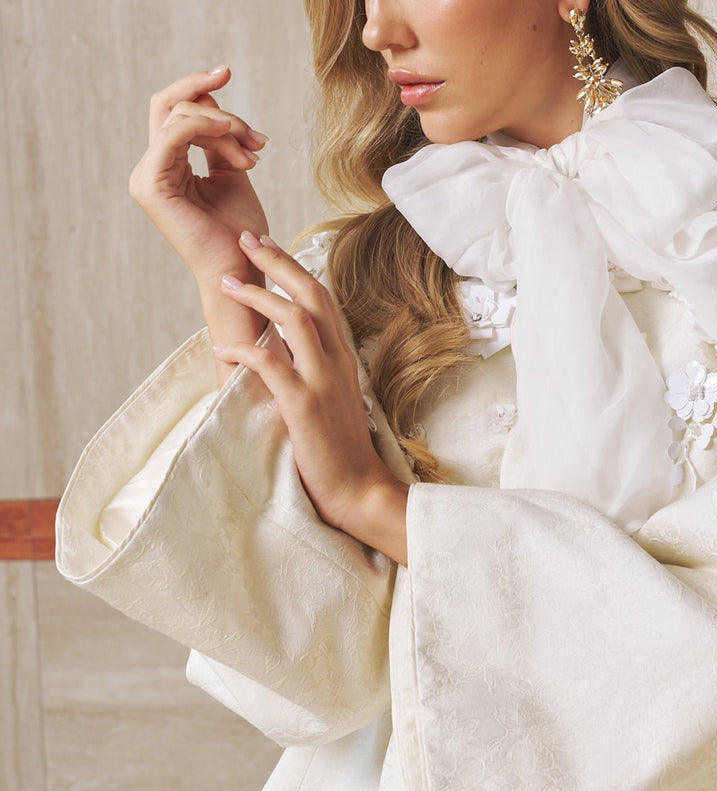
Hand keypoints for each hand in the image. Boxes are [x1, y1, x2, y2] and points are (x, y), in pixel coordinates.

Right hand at [128, 66, 268, 287]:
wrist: (241, 266)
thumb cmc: (240, 231)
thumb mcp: (232, 172)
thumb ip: (219, 139)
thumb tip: (210, 101)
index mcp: (166, 167)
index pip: (173, 112)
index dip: (198, 88)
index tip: (227, 73)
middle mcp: (150, 170)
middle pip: (172, 107)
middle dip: (219, 110)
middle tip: (255, 136)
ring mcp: (147, 177)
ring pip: (179, 118)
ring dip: (224, 126)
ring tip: (253, 150)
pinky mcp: (152, 185)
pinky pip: (174, 134)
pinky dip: (206, 126)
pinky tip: (233, 134)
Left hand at [212, 231, 409, 564]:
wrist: (360, 489)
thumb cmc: (341, 450)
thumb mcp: (331, 399)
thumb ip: (312, 369)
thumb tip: (280, 346)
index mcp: (343, 358)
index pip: (322, 298)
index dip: (294, 267)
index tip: (268, 245)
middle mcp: (336, 361)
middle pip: (310, 294)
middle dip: (276, 262)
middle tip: (245, 239)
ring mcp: (322, 381)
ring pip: (293, 319)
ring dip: (257, 296)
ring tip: (227, 283)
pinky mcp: (304, 405)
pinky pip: (271, 364)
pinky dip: (244, 350)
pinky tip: (221, 348)